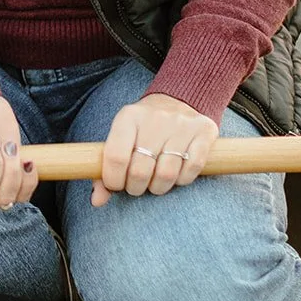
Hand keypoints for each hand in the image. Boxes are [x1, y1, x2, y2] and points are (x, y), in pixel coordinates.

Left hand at [91, 91, 217, 207]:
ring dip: (158, 187)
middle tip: (136, 186)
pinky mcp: (204, 132)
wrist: (179, 99)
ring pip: (167, 174)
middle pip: (140, 171)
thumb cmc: (143, 127)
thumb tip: (97, 201)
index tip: (116, 185)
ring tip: (154, 183)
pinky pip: (191, 169)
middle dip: (135, 187)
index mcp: (128, 116)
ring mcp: (181, 125)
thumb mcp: (122, 137)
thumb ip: (107, 167)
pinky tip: (175, 174)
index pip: (116, 157)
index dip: (113, 180)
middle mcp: (155, 119)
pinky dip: (181, 180)